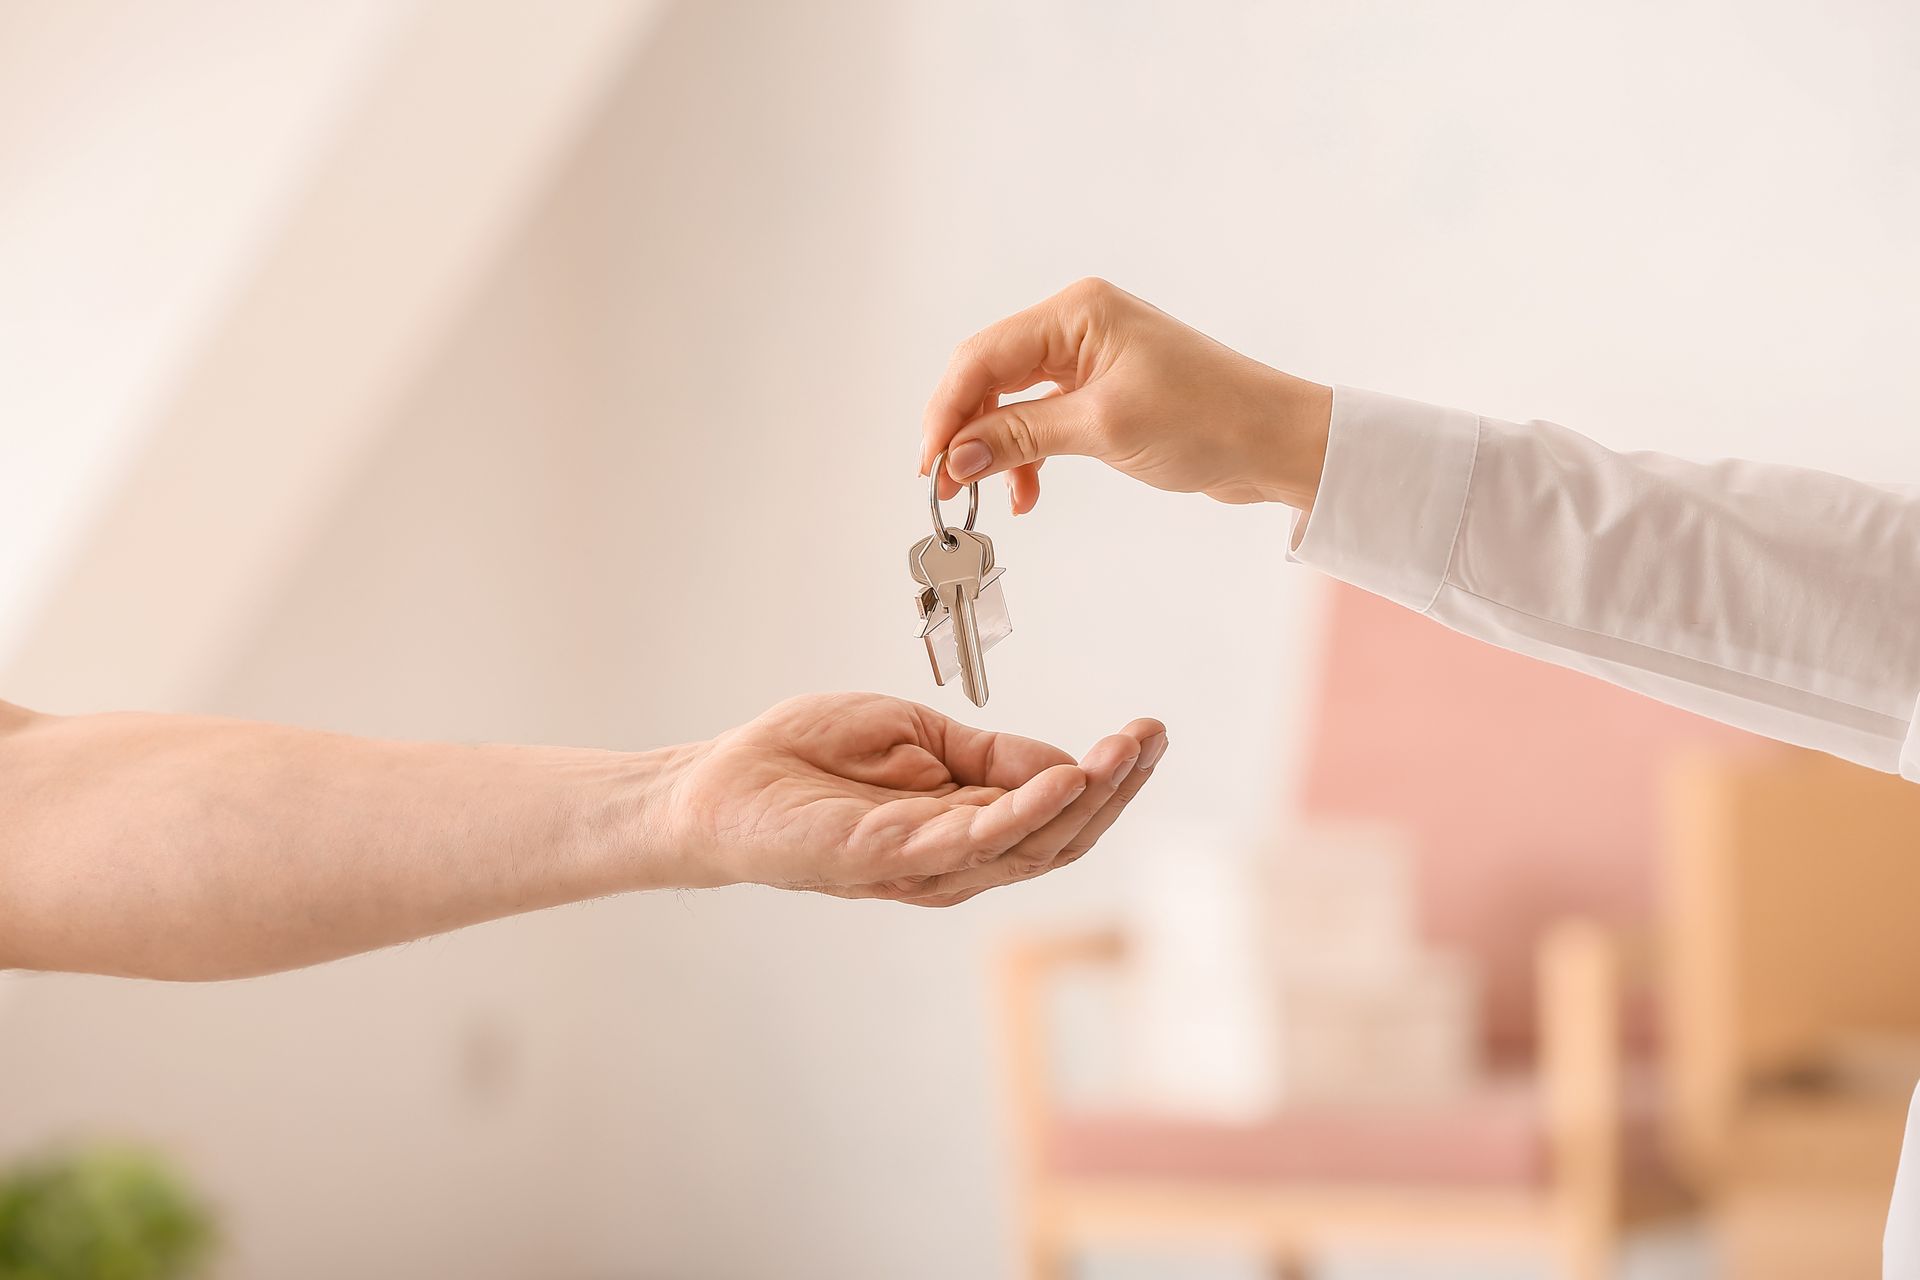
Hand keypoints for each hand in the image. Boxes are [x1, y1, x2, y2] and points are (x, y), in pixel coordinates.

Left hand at [666, 693, 1165, 905]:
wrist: (719, 783)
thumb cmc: (807, 759)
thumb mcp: (917, 733)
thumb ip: (987, 753)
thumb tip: (1064, 762)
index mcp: (966, 824)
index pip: (1058, 809)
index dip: (1108, 773)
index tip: (1149, 729)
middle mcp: (956, 858)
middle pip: (1060, 836)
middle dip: (1115, 786)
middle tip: (1152, 736)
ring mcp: (924, 866)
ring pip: (1030, 846)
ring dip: (1085, 797)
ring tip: (1124, 751)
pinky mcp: (887, 860)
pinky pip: (971, 842)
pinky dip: (1023, 811)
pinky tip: (1062, 778)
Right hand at [919, 278, 1332, 513]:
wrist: (1275, 442)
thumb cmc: (1210, 418)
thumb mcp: (1104, 427)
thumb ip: (1022, 437)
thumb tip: (957, 455)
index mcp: (1077, 311)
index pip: (983, 356)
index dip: (947, 411)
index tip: (928, 463)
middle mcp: (1078, 325)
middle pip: (990, 375)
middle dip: (964, 431)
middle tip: (946, 485)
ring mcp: (1090, 359)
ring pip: (1012, 401)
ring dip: (995, 447)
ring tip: (988, 494)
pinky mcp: (1102, 392)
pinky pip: (1042, 418)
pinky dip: (1027, 453)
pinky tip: (1026, 490)